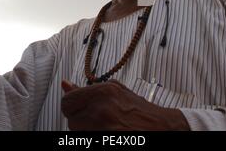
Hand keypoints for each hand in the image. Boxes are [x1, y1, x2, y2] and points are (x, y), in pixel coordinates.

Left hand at [61, 79, 189, 130]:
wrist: (160, 128)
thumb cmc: (138, 110)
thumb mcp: (114, 91)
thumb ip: (88, 89)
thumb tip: (66, 85)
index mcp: (103, 92)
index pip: (67, 101)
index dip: (71, 104)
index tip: (79, 106)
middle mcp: (101, 110)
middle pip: (70, 119)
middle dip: (79, 118)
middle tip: (96, 117)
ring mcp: (103, 129)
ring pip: (77, 132)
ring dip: (86, 129)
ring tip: (104, 125)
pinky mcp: (104, 140)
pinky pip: (87, 138)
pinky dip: (92, 135)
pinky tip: (107, 132)